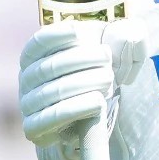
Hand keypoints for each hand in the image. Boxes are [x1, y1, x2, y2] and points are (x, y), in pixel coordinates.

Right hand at [17, 18, 146, 148]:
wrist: (83, 117)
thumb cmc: (92, 77)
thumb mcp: (103, 54)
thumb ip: (121, 39)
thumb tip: (131, 37)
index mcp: (34, 56)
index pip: (38, 42)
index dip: (56, 35)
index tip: (79, 31)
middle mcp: (26, 79)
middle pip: (51, 66)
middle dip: (83, 60)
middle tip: (108, 60)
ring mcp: (27, 104)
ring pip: (53, 91)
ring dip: (85, 83)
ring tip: (109, 81)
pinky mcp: (33, 128)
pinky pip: (51, 117)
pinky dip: (76, 108)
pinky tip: (98, 102)